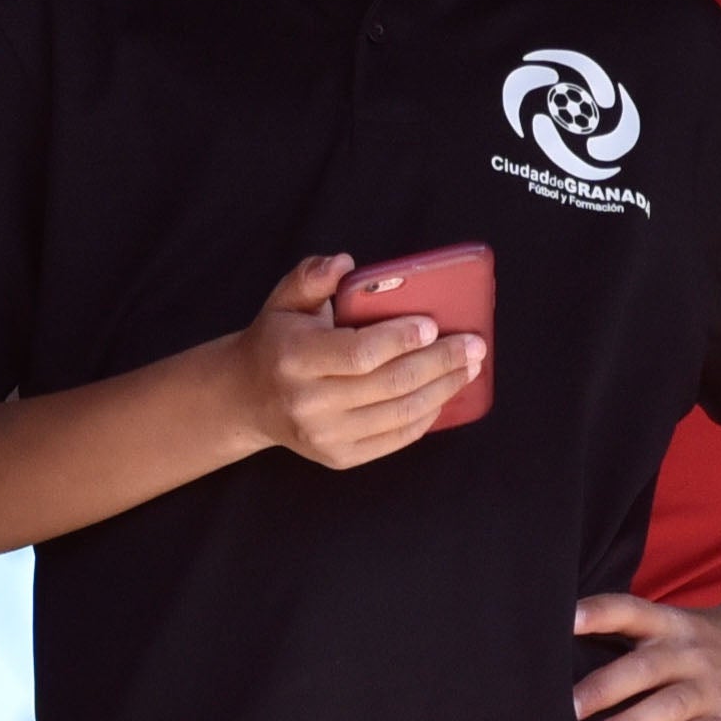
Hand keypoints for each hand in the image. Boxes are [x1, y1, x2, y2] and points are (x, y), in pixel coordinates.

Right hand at [230, 254, 485, 470]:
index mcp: (293, 358)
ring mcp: (324, 435)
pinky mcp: (339, 457)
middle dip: (440, 362)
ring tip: (470, 367)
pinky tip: (445, 393)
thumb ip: (311, 277)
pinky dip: (428, 415)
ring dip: (444, 388)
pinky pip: (396, 439)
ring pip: (400, 413)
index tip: (432, 325)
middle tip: (474, 345)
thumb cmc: (278, 341)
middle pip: (390, 384)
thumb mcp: (285, 301)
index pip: (359, 353)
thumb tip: (344, 263)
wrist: (247, 397)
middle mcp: (307, 402)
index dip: (400, 340)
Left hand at [569, 589, 720, 720]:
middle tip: (568, 707)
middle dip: (606, 686)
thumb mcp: (672, 628)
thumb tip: (556, 663)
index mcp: (669, 627)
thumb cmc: (701, 645)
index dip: (599, 614)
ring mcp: (712, 689)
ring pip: (671, 705)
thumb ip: (626, 641)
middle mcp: (688, 654)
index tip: (567, 620)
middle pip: (645, 667)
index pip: (630, 612)